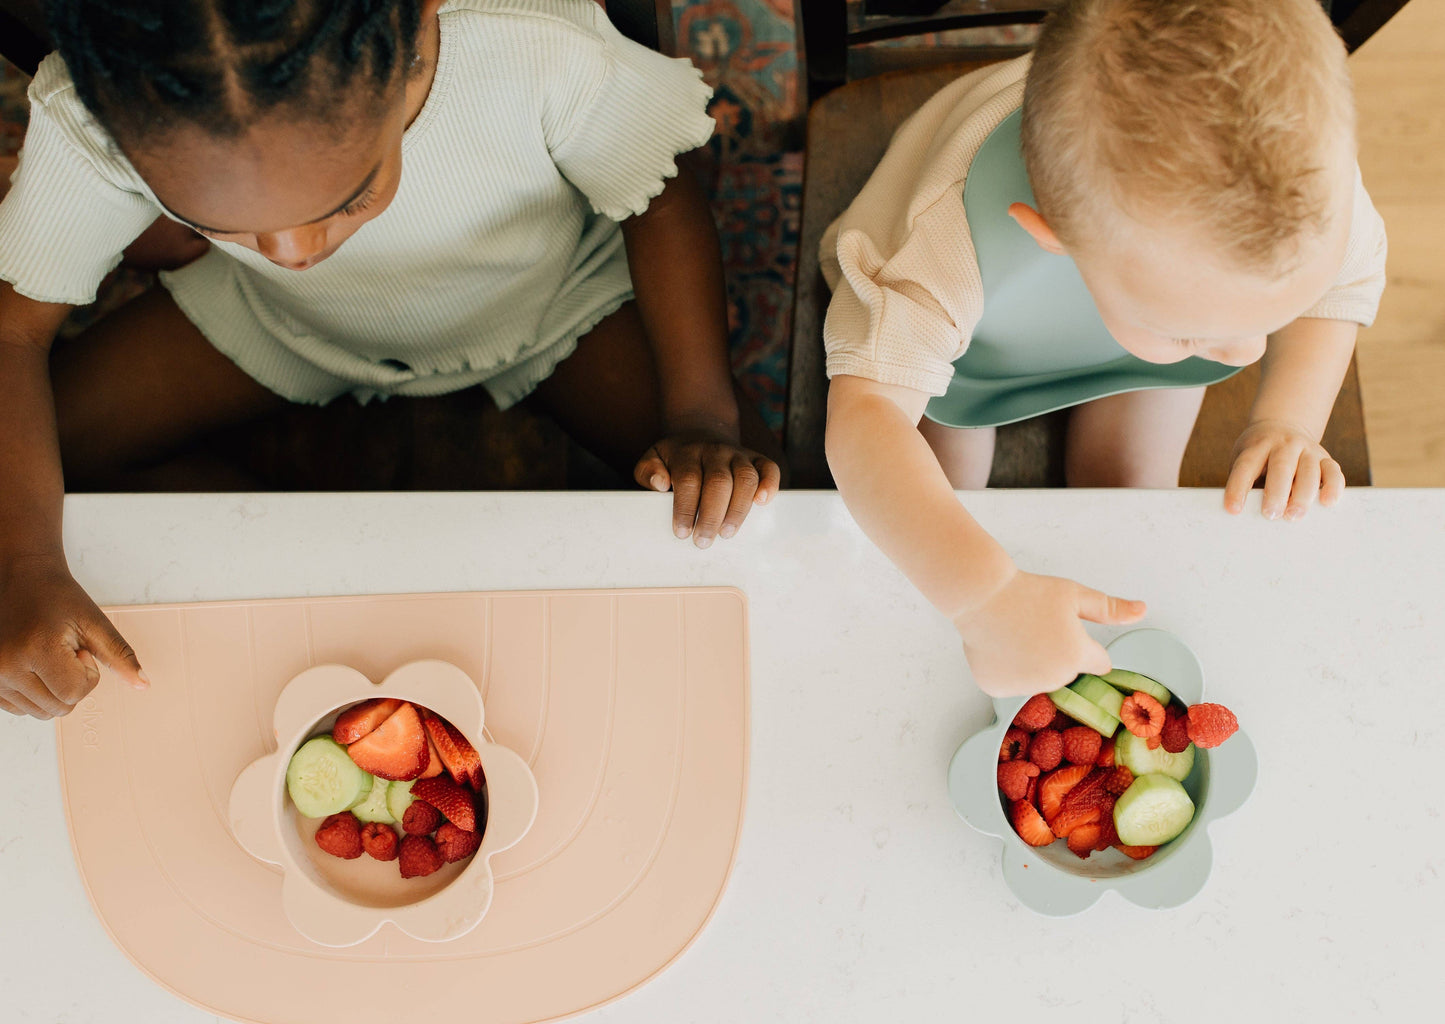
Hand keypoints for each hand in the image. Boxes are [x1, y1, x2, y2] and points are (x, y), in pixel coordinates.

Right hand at [0, 554, 147, 718]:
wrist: (21, 578)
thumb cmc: (58, 597)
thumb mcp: (94, 622)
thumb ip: (120, 655)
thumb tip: (144, 684)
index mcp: (35, 649)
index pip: (75, 693)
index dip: (88, 674)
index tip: (80, 650)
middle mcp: (5, 667)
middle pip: (59, 708)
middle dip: (73, 684)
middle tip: (65, 652)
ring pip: (42, 712)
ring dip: (54, 691)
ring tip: (48, 657)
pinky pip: (22, 709)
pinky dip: (36, 694)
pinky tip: (34, 666)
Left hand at [635, 431, 781, 547]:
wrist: (701, 430)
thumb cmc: (676, 457)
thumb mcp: (653, 458)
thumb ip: (648, 471)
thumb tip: (660, 484)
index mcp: (688, 453)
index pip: (689, 479)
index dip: (685, 508)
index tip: (682, 532)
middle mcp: (715, 451)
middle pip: (719, 482)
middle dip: (711, 515)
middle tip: (703, 541)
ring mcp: (738, 454)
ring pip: (745, 478)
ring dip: (738, 509)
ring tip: (727, 533)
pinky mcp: (756, 458)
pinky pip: (769, 469)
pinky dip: (770, 485)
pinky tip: (762, 503)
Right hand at [954, 568, 1145, 697]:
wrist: (980, 596)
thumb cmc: (1028, 592)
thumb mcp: (1074, 595)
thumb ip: (1110, 609)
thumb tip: (1142, 610)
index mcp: (1077, 657)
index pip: (1098, 663)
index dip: (1084, 646)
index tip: (1067, 632)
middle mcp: (1053, 678)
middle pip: (1066, 673)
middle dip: (1057, 656)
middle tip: (1036, 628)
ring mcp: (1024, 687)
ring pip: (1037, 680)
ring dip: (1031, 666)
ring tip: (1015, 636)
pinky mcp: (998, 690)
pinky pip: (1010, 684)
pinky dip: (1005, 672)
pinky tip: (999, 648)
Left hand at [1224, 419, 1343, 520]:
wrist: (1282, 426)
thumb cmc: (1258, 456)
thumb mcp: (1245, 460)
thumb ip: (1247, 482)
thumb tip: (1245, 513)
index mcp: (1258, 446)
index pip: (1246, 466)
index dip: (1238, 488)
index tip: (1233, 510)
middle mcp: (1284, 444)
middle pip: (1281, 467)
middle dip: (1276, 492)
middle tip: (1270, 515)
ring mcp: (1307, 449)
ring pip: (1309, 470)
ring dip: (1302, 494)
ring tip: (1294, 515)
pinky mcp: (1325, 458)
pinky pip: (1333, 471)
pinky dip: (1332, 486)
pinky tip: (1327, 502)